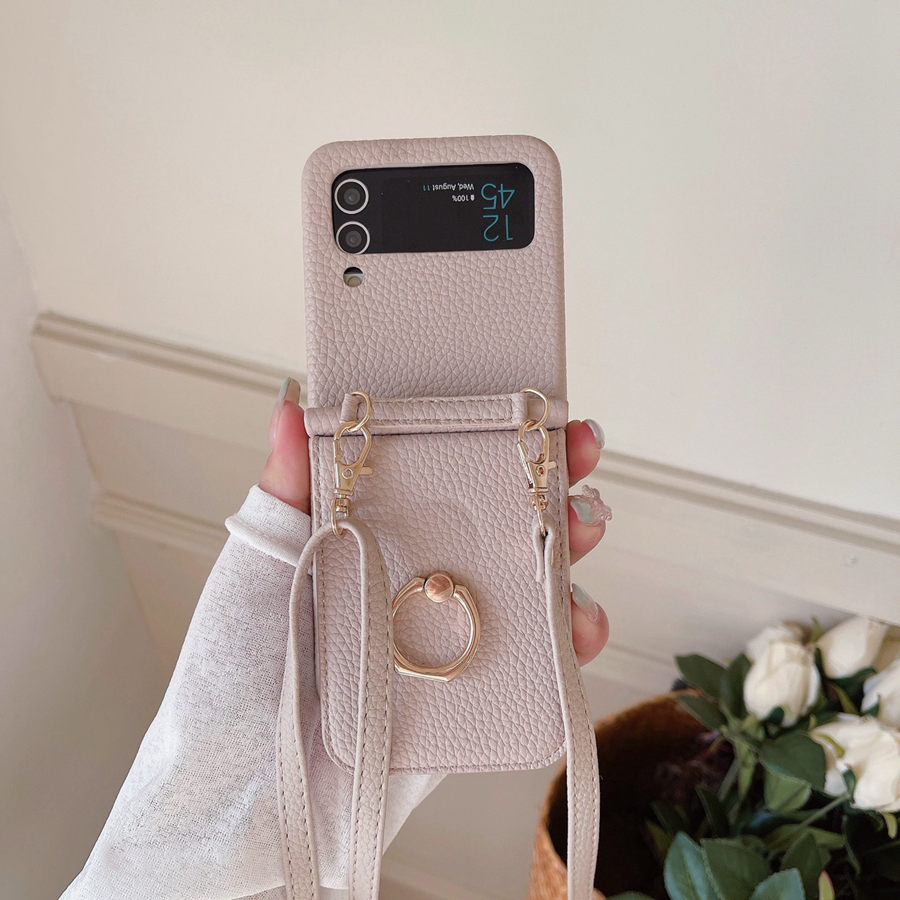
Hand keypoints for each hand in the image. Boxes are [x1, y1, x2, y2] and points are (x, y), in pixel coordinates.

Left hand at [260, 379, 609, 665]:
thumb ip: (287, 489)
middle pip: (516, 522)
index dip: (510, 444)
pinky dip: (575, 638)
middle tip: (578, 458)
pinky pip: (545, 659)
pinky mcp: (482, 689)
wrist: (256, 769)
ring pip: (542, 583)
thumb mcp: (266, 557)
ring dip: (574, 554)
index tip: (545, 413)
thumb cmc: (250, 656)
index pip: (465, 478)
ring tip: (577, 534)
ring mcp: (465, 631)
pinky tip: (576, 626)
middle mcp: (438, 576)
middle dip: (559, 484)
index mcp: (397, 535)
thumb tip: (289, 409)